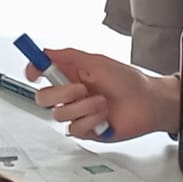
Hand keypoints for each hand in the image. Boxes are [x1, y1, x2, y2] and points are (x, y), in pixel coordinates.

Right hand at [29, 48, 180, 142]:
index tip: (35, 72)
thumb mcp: (98, 62)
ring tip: (102, 103)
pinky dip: (91, 120)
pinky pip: (75, 129)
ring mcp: (78, 113)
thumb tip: (46, 51)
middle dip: (61, 93)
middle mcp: (71, 94)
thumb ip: (69, 56)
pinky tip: (104, 117)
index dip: (33, 71)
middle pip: (43, 97)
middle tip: (81, 89)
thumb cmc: (129, 82)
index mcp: (71, 75)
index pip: (42, 73)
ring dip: (84, 107)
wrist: (149, 104)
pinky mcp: (86, 130)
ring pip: (60, 115)